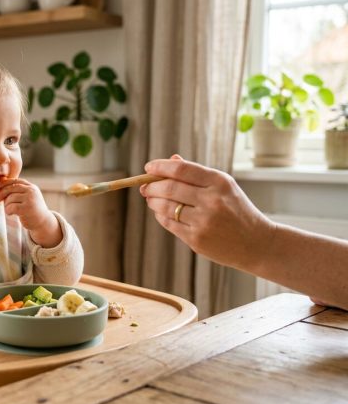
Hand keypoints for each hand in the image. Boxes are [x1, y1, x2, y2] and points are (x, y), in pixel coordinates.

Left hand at [0, 178, 61, 247]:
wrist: (43, 222)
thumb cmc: (33, 210)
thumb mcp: (29, 197)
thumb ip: (20, 191)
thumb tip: (3, 187)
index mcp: (32, 187)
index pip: (16, 181)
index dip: (6, 182)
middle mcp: (31, 191)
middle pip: (11, 188)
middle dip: (2, 193)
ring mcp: (29, 199)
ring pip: (10, 198)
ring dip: (6, 205)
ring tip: (9, 209)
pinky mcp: (26, 209)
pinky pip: (11, 207)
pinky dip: (8, 211)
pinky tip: (11, 213)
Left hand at [140, 155, 274, 269]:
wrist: (257, 243)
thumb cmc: (237, 210)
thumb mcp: (224, 187)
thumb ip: (197, 174)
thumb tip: (171, 160)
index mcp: (219, 182)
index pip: (181, 169)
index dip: (160, 166)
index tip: (148, 167)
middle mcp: (211, 200)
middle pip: (169, 187)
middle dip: (151, 186)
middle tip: (145, 186)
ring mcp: (204, 221)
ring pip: (165, 206)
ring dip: (153, 201)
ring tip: (151, 199)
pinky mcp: (196, 238)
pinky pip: (169, 223)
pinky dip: (160, 216)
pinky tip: (161, 212)